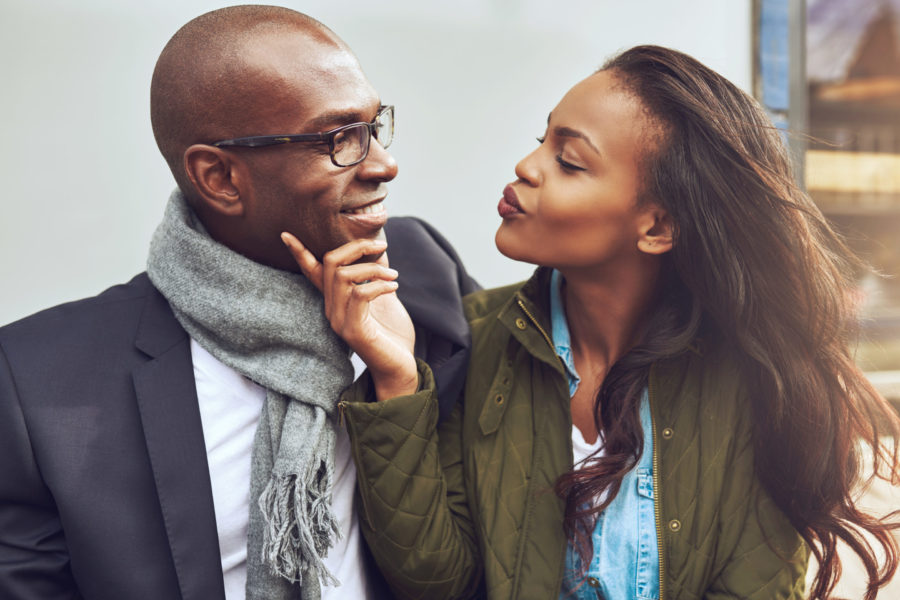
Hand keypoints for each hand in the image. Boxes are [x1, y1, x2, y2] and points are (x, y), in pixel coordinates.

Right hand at [282, 232, 417, 400]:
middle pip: (331, 262)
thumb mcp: (383, 298)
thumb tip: (378, 249)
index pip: (313, 272)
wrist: (399, 369)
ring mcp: (339, 320)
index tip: (285, 234)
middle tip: (382, 248)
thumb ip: (375, 276)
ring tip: (394, 276)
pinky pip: (360, 294)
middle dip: (356, 247)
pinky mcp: (353, 330)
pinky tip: (394, 286)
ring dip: (374, 269)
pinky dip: (379, 284)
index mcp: (335, 301)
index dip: (300, 253)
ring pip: (345, 275)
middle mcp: (331, 309)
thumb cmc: (392, 335)